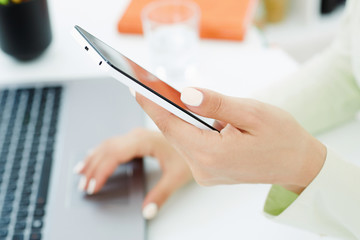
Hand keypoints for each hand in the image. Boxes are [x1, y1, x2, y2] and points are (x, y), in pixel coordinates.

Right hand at [73, 128, 192, 218]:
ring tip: (81, 173)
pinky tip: (94, 157)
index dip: (101, 170)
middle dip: (93, 167)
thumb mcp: (177, 175)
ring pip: (109, 145)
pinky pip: (114, 144)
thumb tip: (147, 211)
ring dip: (94, 159)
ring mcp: (137, 136)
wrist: (199, 136)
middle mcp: (138, 135)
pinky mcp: (138, 139)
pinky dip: (102, 153)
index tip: (93, 186)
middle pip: (108, 149)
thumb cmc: (190, 153)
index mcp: (144, 140)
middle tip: (83, 186)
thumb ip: (161, 194)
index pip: (114, 154)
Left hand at [135, 88, 326, 193]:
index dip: (151, 105)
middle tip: (150, 86)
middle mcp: (204, 169)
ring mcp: (205, 174)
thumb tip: (185, 94)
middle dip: (162, 108)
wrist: (296, 163)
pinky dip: (188, 129)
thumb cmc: (281, 137)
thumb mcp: (252, 113)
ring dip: (176, 118)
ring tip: (168, 97)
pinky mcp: (209, 173)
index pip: (171, 125)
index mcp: (212, 154)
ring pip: (181, 139)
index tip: (136, 87)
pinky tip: (190, 116)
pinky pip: (191, 146)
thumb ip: (216, 104)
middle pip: (173, 133)